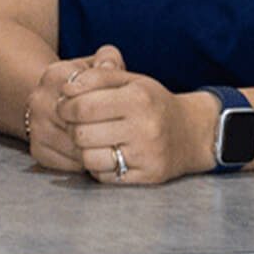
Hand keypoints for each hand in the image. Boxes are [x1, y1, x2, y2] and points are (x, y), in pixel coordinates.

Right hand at [23, 48, 124, 171]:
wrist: (52, 101)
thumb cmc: (82, 84)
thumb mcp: (94, 65)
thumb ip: (108, 59)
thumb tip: (110, 66)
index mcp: (54, 75)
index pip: (85, 96)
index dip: (107, 106)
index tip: (122, 111)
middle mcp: (39, 101)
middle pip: (80, 124)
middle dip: (104, 131)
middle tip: (123, 134)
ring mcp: (36, 127)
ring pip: (76, 147)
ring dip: (97, 149)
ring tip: (114, 145)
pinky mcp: (37, 150)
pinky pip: (69, 163)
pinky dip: (87, 162)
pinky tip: (98, 153)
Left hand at [56, 44, 209, 184]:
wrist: (191, 133)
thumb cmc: (153, 102)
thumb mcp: (130, 80)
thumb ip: (97, 76)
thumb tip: (66, 88)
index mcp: (138, 99)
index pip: (84, 106)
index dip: (66, 106)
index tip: (63, 105)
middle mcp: (144, 128)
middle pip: (83, 134)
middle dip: (71, 127)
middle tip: (74, 123)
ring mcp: (146, 156)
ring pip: (89, 158)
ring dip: (81, 149)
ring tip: (87, 138)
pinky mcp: (147, 177)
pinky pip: (104, 176)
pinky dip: (96, 166)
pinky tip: (103, 153)